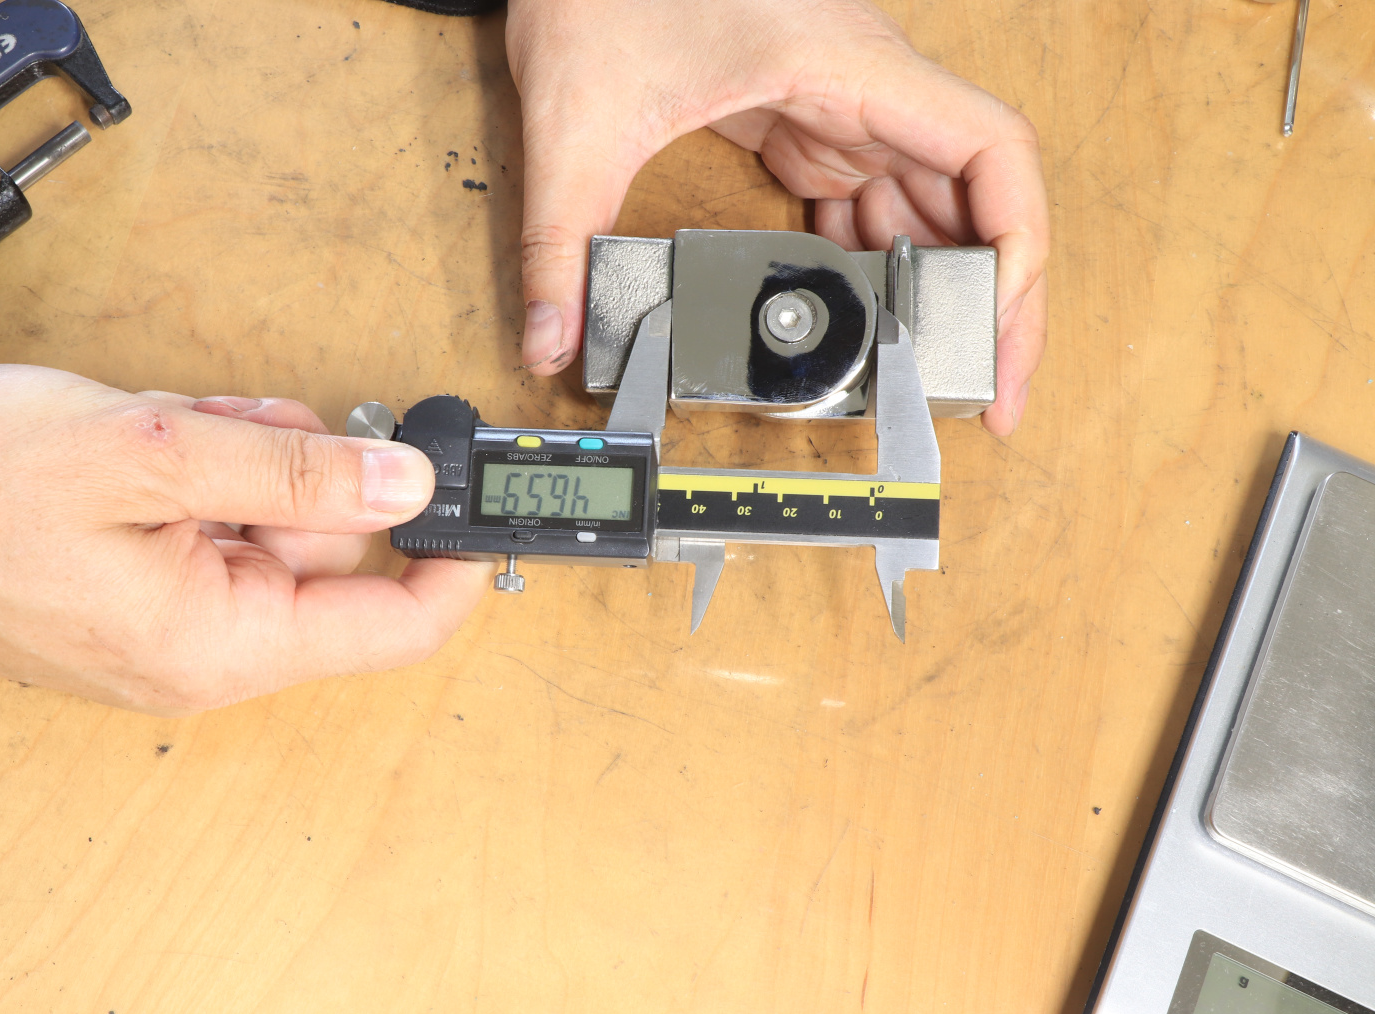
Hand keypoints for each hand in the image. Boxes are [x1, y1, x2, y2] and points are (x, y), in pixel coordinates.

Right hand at [0, 365, 491, 713]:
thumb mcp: (146, 456)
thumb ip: (293, 474)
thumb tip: (406, 484)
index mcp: (222, 645)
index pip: (395, 629)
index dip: (453, 562)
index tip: (478, 494)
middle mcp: (204, 649)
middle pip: (330, 555)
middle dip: (308, 471)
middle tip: (240, 424)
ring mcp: (167, 617)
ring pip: (271, 522)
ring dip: (246, 458)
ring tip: (170, 429)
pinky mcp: (136, 583)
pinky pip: (214, 519)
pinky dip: (203, 466)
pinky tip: (150, 440)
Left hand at [506, 0, 1047, 434]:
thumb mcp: (577, 121)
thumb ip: (560, 239)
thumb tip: (551, 338)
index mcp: (844, 66)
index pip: (993, 149)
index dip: (1019, 244)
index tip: (1005, 326)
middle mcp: (862, 84)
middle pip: (973, 193)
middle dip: (991, 296)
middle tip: (988, 389)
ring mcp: (838, 101)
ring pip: (929, 199)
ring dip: (940, 284)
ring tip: (939, 371)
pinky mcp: (803, 117)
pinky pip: (870, 196)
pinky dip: (879, 259)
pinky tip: (868, 314)